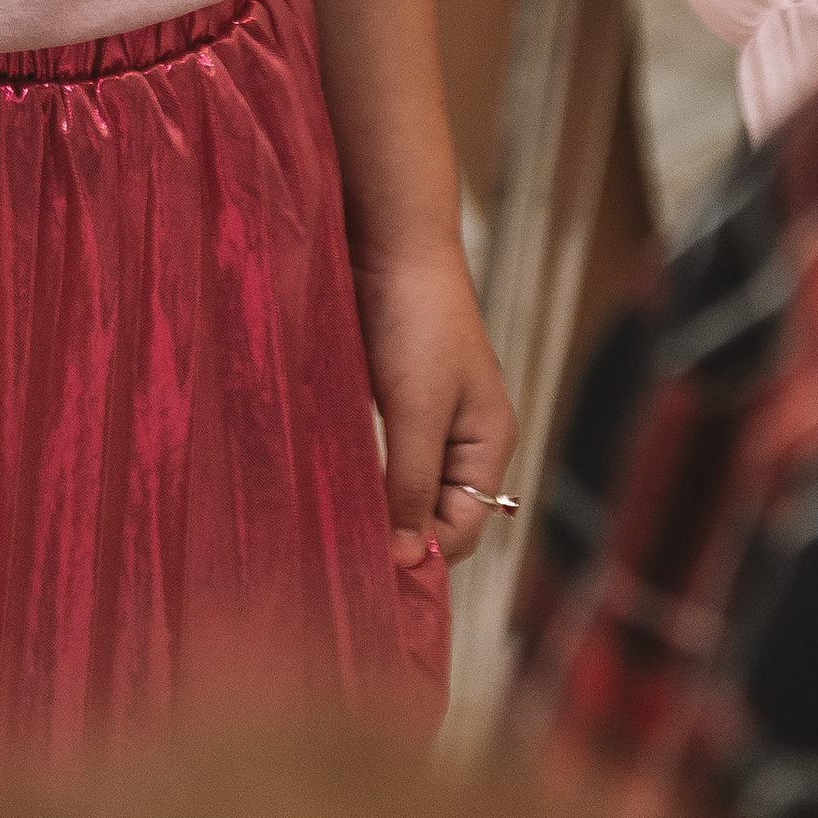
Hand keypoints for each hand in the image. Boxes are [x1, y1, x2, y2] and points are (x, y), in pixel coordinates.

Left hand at [358, 243, 516, 571]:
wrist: (390, 241)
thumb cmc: (417, 318)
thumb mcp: (417, 409)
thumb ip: (412, 484)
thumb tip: (404, 560)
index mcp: (487, 445)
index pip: (461, 530)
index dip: (420, 555)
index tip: (369, 576)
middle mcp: (461, 440)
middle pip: (433, 515)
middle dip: (396, 536)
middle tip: (344, 558)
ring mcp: (426, 420)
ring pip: (403, 489)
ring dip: (374, 510)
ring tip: (333, 532)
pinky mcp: (392, 400)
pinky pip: (380, 458)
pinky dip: (360, 477)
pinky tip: (330, 486)